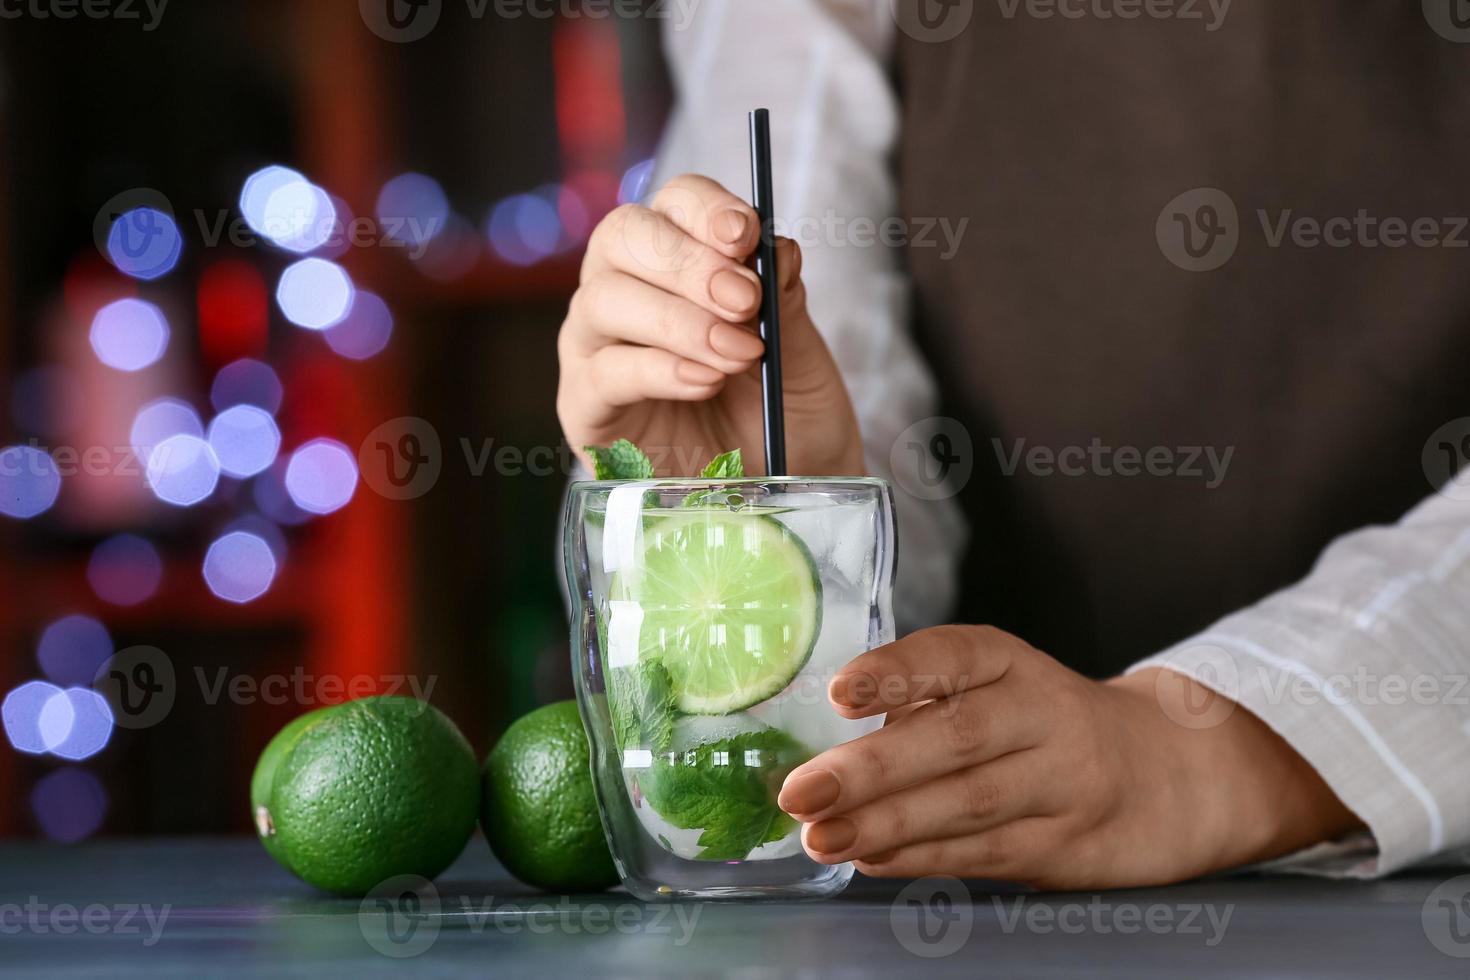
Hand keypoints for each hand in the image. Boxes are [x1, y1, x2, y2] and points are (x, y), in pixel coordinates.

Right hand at [557, 174, 862, 476]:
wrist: (778, 499)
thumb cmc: (785, 420)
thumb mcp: (803, 360)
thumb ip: (785, 304)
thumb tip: (777, 246)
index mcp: (678, 259)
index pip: (673, 203)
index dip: (704, 208)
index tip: (746, 235)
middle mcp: (625, 289)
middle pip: (624, 236)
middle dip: (688, 262)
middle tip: (745, 300)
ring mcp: (596, 347)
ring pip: (605, 299)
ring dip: (679, 320)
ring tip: (738, 354)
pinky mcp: (585, 407)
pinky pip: (601, 372)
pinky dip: (655, 369)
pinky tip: (703, 381)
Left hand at [777, 625, 1360, 888]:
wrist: (1174, 776)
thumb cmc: (1050, 726)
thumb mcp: (1004, 687)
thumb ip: (931, 705)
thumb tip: (833, 748)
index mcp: (1014, 664)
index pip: (956, 655)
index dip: (898, 671)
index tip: (841, 693)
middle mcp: (1042, 714)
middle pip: (957, 737)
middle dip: (871, 767)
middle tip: (801, 789)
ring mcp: (1061, 783)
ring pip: (968, 804)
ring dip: (886, 824)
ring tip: (820, 836)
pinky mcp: (1067, 845)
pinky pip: (987, 853)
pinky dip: (924, 858)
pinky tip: (872, 859)